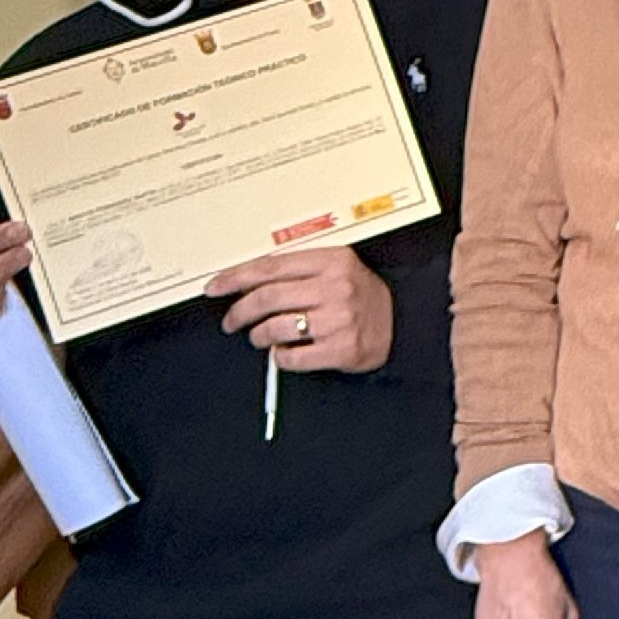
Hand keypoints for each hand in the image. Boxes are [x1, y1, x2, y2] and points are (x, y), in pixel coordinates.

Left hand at [209, 246, 393, 372]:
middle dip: (240, 312)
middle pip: (267, 298)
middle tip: (232, 320)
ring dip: (259, 336)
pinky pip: (291, 358)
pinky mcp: (341, 349)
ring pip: (274, 329)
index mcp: (333, 260)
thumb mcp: (336, 269)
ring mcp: (339, 319)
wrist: (401, 323)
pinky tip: (285, 352)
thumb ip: (297, 270)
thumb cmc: (361, 296)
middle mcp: (336, 287)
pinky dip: (280, 358)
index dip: (236, 278)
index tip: (216, 287)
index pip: (271, 267)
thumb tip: (245, 281)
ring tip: (260, 337)